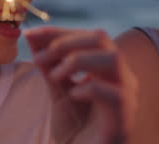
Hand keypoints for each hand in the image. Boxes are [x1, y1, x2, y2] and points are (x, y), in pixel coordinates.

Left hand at [25, 26, 136, 143]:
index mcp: (107, 66)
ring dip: (77, 60)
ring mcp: (127, 96)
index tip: (31, 34)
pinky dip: (90, 89)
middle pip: (101, 38)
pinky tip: (73, 95)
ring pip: (112, 59)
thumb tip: (32, 35)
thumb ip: (48, 63)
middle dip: (65, 43)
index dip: (59, 32)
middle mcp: (121, 76)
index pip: (88, 36)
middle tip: (39, 58)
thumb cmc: (75, 126)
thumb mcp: (57, 89)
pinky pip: (115, 94)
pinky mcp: (124, 120)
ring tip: (54, 76)